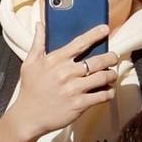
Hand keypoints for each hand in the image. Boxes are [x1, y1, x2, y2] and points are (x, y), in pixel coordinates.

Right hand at [2, 23, 122, 141]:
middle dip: (110, 57)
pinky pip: (102, 96)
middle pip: (97, 61)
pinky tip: (109, 90)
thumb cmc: (30, 89)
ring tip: (112, 74)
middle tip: (114, 57)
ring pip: (103, 77)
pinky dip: (109, 92)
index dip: (95, 34)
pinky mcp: (79, 104)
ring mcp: (74, 89)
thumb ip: (37, 43)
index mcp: (55, 60)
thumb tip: (40, 24)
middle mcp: (66, 73)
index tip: (105, 29)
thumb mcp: (29, 64)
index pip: (79, 43)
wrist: (27, 117)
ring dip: (112, 75)